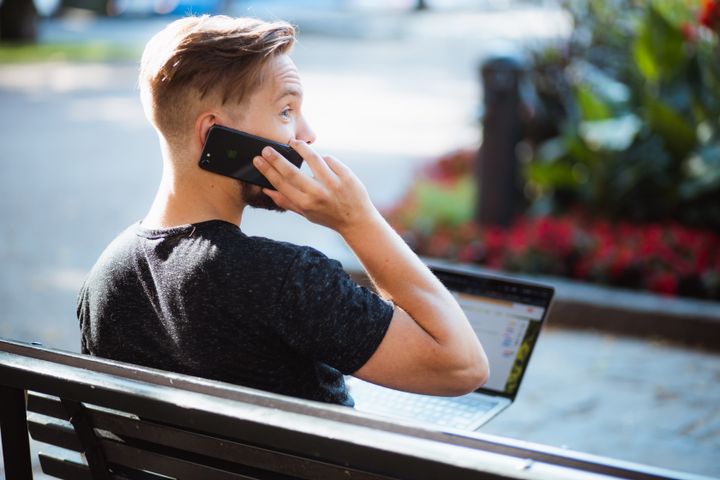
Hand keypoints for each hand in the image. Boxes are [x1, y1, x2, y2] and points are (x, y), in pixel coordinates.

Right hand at [252, 140, 376, 233]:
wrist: (357, 220)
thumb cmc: (329, 217)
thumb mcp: (306, 214)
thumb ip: (286, 201)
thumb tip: (266, 190)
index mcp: (305, 204)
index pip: (281, 184)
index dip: (267, 170)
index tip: (257, 159)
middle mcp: (318, 193)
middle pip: (291, 171)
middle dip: (276, 158)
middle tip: (266, 148)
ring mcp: (333, 183)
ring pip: (312, 157)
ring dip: (300, 147)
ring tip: (293, 143)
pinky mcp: (346, 175)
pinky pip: (329, 159)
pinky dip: (323, 158)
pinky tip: (320, 160)